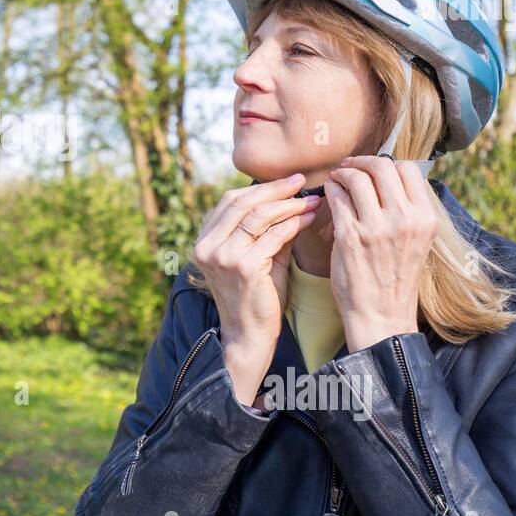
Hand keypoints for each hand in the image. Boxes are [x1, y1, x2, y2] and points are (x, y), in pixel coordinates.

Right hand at [193, 174, 320, 361]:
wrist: (249, 336)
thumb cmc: (255, 297)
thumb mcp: (257, 257)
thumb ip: (266, 230)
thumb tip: (291, 199)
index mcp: (204, 241)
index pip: (230, 202)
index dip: (259, 188)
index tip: (287, 182)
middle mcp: (208, 246)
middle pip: (243, 203)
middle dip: (275, 189)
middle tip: (301, 180)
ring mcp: (224, 256)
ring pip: (259, 216)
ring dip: (289, 205)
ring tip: (311, 201)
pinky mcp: (244, 266)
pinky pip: (274, 236)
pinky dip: (295, 223)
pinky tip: (310, 219)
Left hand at [323, 155, 439, 352]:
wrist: (382, 315)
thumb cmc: (396, 277)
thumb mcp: (417, 240)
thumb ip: (408, 210)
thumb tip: (390, 177)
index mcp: (425, 218)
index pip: (409, 169)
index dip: (388, 164)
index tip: (373, 168)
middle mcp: (405, 219)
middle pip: (382, 167)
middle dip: (362, 162)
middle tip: (349, 166)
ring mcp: (377, 227)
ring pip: (357, 178)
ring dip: (343, 173)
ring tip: (337, 179)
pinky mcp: (350, 236)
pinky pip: (337, 197)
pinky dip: (331, 189)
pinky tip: (329, 193)